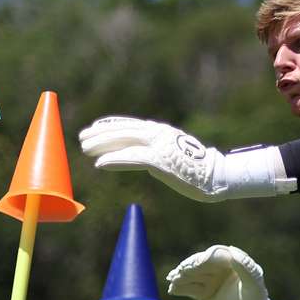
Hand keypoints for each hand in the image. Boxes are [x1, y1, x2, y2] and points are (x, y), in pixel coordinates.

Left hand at [79, 116, 294, 201]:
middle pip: (123, 130)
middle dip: (100, 134)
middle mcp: (158, 133)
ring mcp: (160, 144)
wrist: (218, 175)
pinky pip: (132, 158)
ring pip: (124, 141)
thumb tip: (142, 156)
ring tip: (85, 149)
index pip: (130, 124)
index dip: (109, 125)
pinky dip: (115, 159)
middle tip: (81, 138)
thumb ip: (157, 152)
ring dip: (102, 144)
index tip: (93, 128)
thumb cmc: (197, 170)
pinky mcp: (161, 159)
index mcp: (161, 131)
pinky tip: (100, 164)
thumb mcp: (174, 155)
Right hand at [166, 245, 299, 299]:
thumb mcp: (254, 284)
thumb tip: (232, 249)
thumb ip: (246, 267)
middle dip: (189, 267)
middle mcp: (217, 267)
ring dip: (182, 276)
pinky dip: (180, 289)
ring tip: (172, 279)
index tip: (197, 263)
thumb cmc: (256, 299)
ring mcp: (208, 279)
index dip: (204, 258)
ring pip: (192, 275)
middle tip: (180, 271)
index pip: (214, 255)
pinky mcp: (202, 292)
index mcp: (230, 260)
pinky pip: (189, 289)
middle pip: (199, 264)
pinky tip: (172, 289)